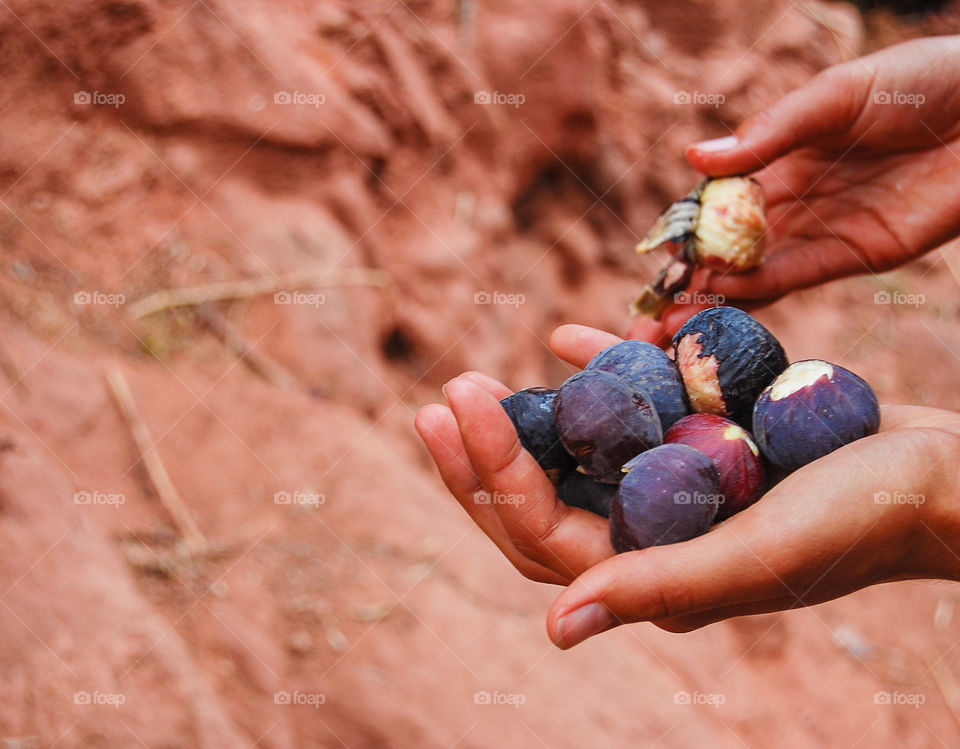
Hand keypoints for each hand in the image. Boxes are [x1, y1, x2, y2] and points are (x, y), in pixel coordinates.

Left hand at [415, 324, 959, 647]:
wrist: (944, 473)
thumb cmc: (865, 516)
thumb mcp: (759, 553)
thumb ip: (659, 585)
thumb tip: (555, 631)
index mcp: (656, 572)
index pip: (542, 531)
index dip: (490, 471)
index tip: (458, 400)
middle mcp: (654, 534)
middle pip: (542, 500)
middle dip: (484, 455)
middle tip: (439, 398)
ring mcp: (676, 487)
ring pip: (576, 456)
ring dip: (526, 417)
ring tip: (475, 379)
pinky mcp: (704, 441)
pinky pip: (634, 407)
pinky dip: (599, 372)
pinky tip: (563, 336)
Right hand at [636, 35, 959, 341]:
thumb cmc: (922, 80)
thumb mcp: (837, 95)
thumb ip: (771, 131)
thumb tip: (695, 159)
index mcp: (778, 157)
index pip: (717, 203)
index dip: (683, 233)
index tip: (652, 261)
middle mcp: (792, 199)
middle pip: (727, 247)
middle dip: (688, 282)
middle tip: (646, 317)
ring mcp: (821, 229)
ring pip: (754, 272)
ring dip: (713, 301)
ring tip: (669, 329)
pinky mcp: (855, 254)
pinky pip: (796, 276)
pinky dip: (757, 292)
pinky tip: (720, 303)